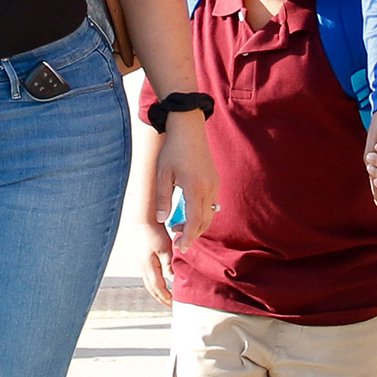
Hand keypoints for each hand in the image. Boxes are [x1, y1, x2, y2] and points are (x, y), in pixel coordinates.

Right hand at [131, 211, 176, 304]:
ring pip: (149, 284)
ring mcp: (141, 265)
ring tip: (167, 298)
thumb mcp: (166, 249)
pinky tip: (161, 283)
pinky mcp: (143, 260)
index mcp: (149, 267)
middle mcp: (143, 268)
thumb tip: (173, 280)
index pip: (158, 288)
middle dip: (161, 298)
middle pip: (152, 289)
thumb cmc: (155, 234)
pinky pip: (149, 277)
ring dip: (157, 292)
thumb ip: (169, 265)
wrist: (143, 222)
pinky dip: (155, 284)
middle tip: (171, 306)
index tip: (174, 305)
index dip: (166, 298)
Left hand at [154, 111, 220, 244]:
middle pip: (204, 221)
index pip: (194, 221)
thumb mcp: (163, 174)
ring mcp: (213, 184)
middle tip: (178, 241)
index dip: (188, 237)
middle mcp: (208, 188)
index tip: (181, 248)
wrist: (188, 128)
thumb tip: (161, 220)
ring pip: (210, 213)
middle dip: (193, 234)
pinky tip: (188, 213)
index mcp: (194, 188)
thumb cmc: (173, 149)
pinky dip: (202, 214)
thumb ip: (162, 198)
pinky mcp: (214, 180)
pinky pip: (211, 203)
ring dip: (197, 225)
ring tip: (179, 227)